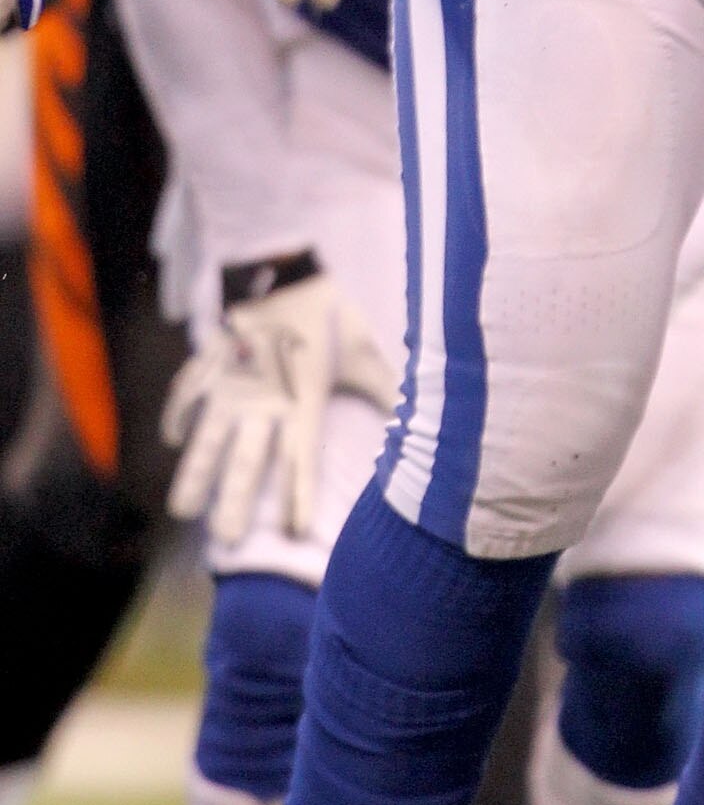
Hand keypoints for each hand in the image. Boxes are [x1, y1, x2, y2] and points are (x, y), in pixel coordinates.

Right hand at [164, 262, 396, 545]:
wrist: (293, 263)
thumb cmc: (336, 308)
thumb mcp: (369, 352)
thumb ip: (392, 391)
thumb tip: (429, 422)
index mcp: (303, 398)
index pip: (301, 459)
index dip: (300, 496)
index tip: (297, 533)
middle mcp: (264, 397)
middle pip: (248, 459)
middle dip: (237, 500)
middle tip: (226, 541)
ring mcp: (233, 379)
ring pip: (210, 435)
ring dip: (196, 472)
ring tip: (183, 509)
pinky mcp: (213, 357)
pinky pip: (189, 389)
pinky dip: (178, 412)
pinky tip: (173, 439)